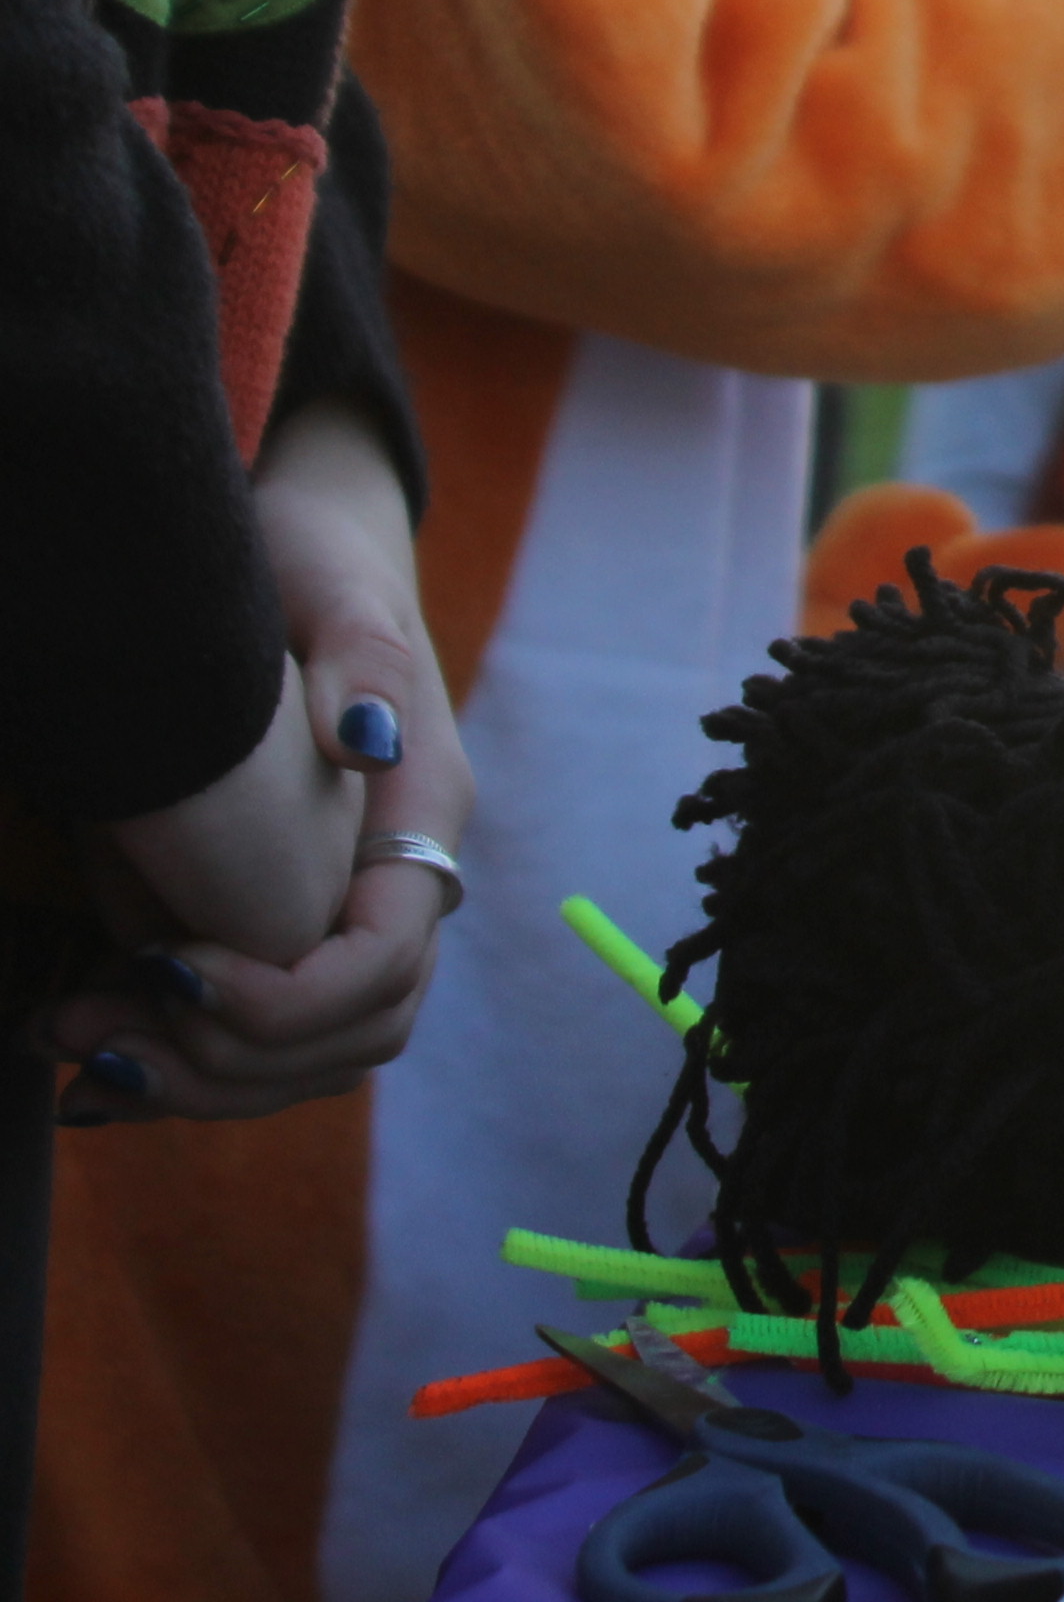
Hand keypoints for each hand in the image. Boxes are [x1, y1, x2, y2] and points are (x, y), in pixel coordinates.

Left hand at [53, 403, 468, 1120]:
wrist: (300, 553)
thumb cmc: (312, 560)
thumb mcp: (333, 588)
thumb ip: (361, 662)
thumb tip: (365, 743)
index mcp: (421, 814)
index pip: (384, 963)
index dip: (282, 999)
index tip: (165, 967)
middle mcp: (398, 876)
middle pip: (352, 1034)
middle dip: (225, 1064)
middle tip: (93, 1043)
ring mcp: (349, 901)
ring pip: (309, 1057)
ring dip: (195, 1080)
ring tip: (72, 1056)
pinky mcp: (290, 915)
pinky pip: (261, 1030)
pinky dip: (184, 1063)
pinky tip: (93, 1059)